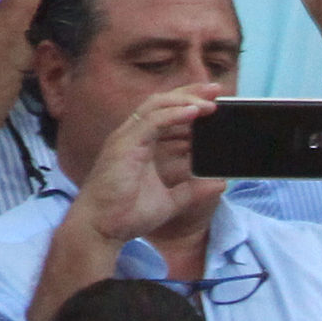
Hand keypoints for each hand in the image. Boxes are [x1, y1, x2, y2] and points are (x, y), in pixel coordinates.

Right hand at [71, 85, 222, 244]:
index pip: (166, 113)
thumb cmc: (126, 216)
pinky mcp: (124, 145)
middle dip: (190, 92)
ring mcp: (126, 138)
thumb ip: (193, 190)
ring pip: (156, 105)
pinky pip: (152, 120)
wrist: (101, 230)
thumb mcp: (170, 202)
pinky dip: (174, 113)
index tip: (214, 103)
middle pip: (162, 102)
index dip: (189, 103)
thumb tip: (220, 183)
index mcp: (141, 144)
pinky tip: (194, 112)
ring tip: (210, 102)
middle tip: (217, 90)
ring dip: (185, 99)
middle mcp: (132, 136)